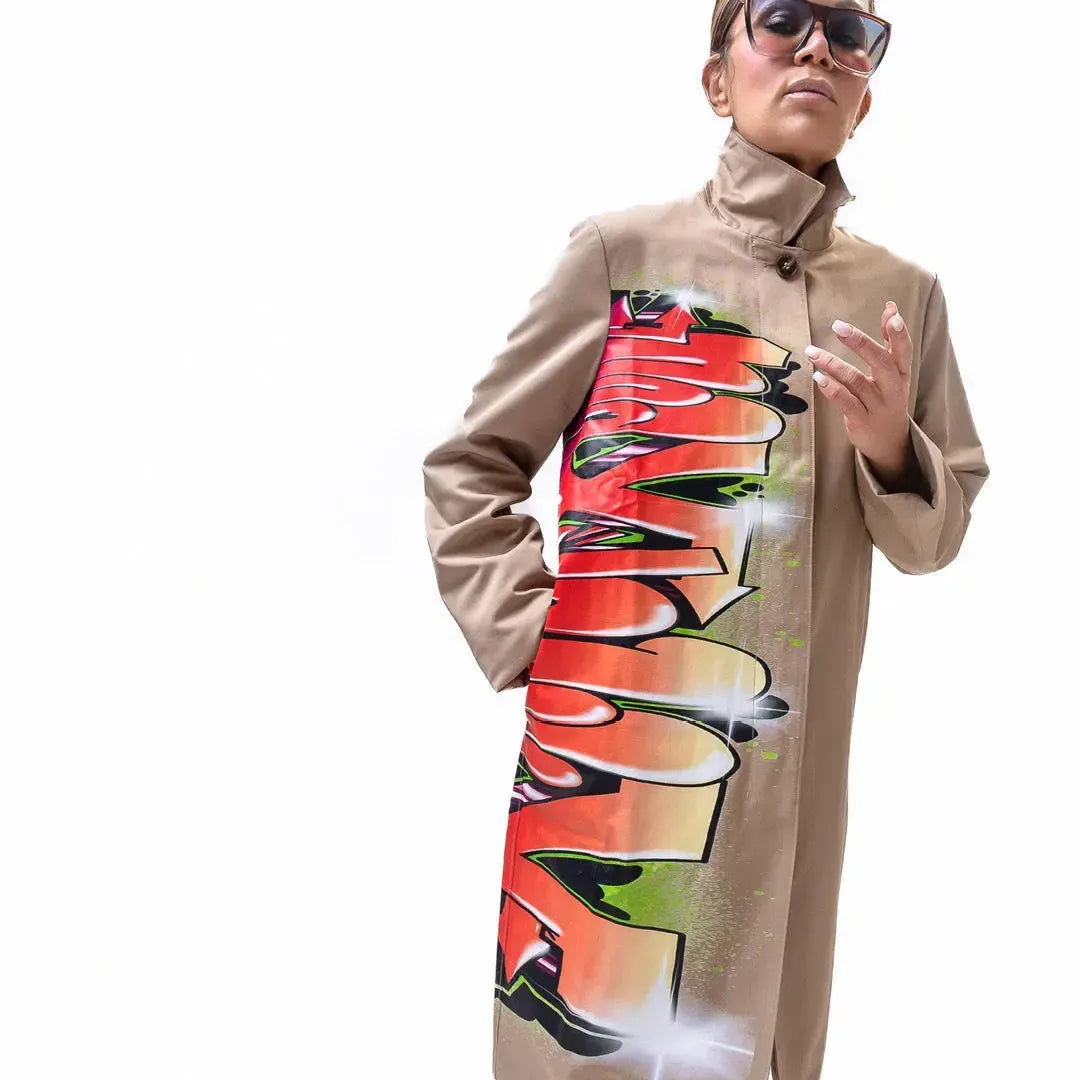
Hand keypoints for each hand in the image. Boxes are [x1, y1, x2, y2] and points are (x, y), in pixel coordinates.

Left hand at [805, 301, 915, 488]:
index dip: (898, 334)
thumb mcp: (894, 371)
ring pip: (856, 382)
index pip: (903, 350)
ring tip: (812, 352)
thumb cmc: (887, 397)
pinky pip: (845, 403)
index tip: (893, 315)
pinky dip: (831, 390)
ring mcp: (877, 406)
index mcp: (902, 373)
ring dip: (833, 364)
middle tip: (838, 326)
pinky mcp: (861, 420)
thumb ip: (890, 341)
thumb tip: (891, 307)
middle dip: (860, 343)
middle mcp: (893, 388)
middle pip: (881, 362)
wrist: (889, 440)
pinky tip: (817, 378)